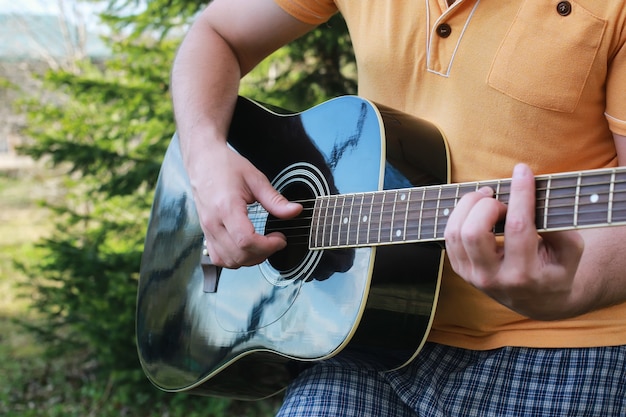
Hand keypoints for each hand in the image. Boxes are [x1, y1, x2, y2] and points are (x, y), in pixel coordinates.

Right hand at [190, 142, 301, 267]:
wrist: (203, 161)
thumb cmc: (226, 167)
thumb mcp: (255, 179)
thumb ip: (275, 200)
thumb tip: (295, 211)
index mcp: (226, 208)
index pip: (246, 241)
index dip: (267, 246)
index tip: (280, 239)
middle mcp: (213, 222)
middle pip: (238, 255)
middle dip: (262, 254)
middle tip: (275, 241)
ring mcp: (207, 230)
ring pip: (228, 261)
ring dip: (249, 259)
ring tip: (262, 245)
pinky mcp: (205, 233)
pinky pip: (218, 258)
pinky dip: (234, 259)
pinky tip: (246, 248)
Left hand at [443, 163, 584, 319]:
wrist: (539, 301)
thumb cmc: (556, 269)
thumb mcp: (571, 251)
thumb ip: (559, 227)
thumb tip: (534, 196)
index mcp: (524, 276)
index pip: (517, 228)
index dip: (520, 194)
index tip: (522, 170)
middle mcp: (493, 279)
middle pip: (474, 232)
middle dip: (487, 205)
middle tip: (501, 200)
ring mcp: (472, 276)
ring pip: (455, 233)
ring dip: (468, 206)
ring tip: (488, 199)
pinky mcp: (460, 270)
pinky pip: (449, 236)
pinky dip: (460, 216)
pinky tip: (477, 210)